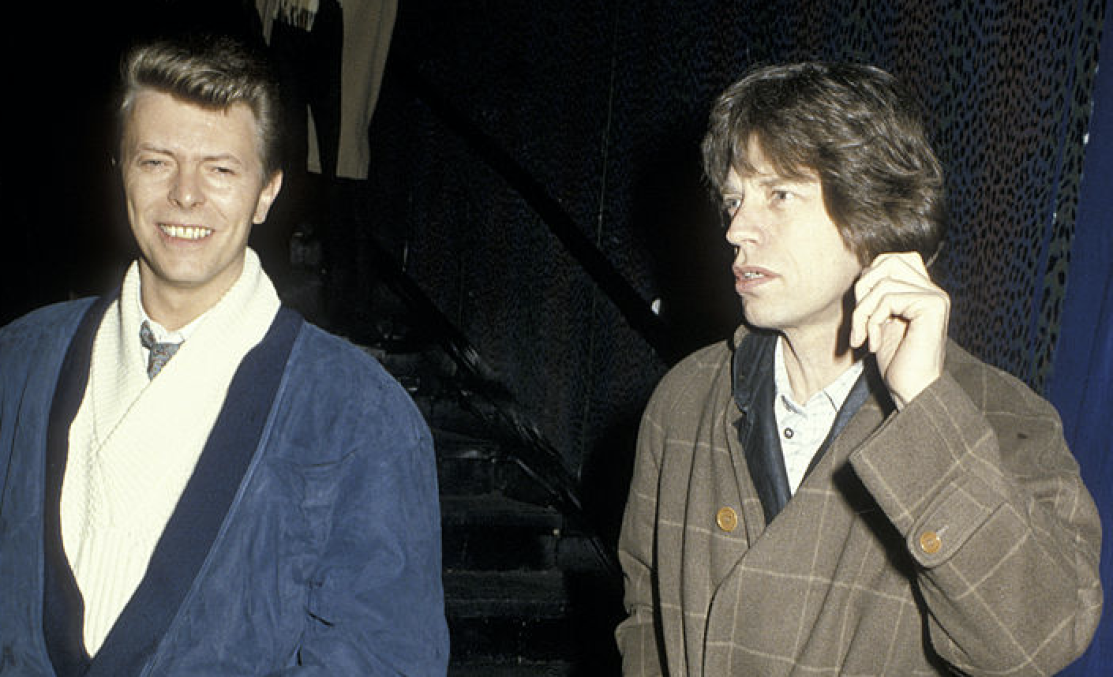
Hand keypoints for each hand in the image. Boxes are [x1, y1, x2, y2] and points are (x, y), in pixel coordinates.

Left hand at [849, 252, 949, 409]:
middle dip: (863, 289)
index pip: (893, 259)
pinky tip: (873, 345)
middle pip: (888, 262)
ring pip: (883, 282)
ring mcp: (935, 297)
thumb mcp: (880, 321)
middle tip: (858, 321)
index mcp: (922, 291)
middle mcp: (933, 290)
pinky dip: (872, 322)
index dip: (870, 276)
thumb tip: (864, 271)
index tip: (862, 309)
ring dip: (862, 311)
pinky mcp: (933, 306)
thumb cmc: (895, 361)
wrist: (912, 390)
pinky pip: (888, 299)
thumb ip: (877, 295)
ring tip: (861, 336)